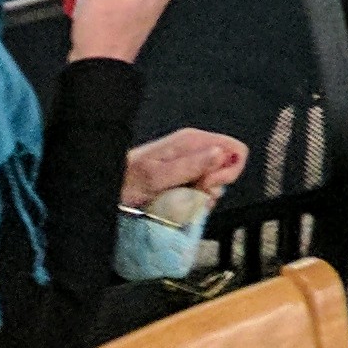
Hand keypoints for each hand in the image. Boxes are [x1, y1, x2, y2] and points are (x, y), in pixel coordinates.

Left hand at [119, 127, 246, 213]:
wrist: (111, 188)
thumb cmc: (127, 180)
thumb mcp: (157, 174)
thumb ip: (189, 164)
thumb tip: (219, 154)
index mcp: (193, 141)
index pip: (236, 150)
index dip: (228, 171)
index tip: (207, 184)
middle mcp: (196, 151)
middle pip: (228, 169)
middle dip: (215, 187)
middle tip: (192, 193)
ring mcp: (192, 167)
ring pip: (216, 185)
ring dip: (203, 198)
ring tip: (181, 201)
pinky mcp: (186, 181)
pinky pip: (203, 194)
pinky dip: (195, 203)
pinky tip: (180, 205)